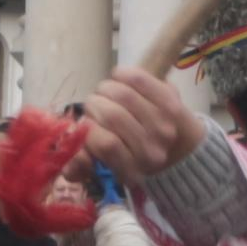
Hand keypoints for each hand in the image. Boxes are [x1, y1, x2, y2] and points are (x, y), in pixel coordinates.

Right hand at [80, 66, 201, 182]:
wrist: (179, 149)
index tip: (86, 123)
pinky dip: (122, 74)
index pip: (105, 144)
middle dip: (94, 104)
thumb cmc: (133, 155)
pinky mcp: (170, 101)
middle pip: (112, 115)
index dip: (89, 128)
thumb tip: (68, 164)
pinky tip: (117, 77)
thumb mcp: (107, 167)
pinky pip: (139, 79)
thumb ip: (84, 166)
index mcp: (132, 171)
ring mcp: (164, 125)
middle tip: (94, 104)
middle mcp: (152, 151)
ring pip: (123, 95)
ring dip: (106, 88)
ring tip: (105, 92)